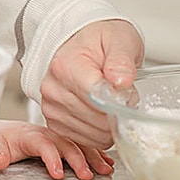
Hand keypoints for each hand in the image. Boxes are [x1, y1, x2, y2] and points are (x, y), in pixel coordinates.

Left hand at [0, 120, 114, 179]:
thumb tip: (0, 161)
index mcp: (28, 135)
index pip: (43, 144)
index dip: (51, 158)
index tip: (58, 174)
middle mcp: (45, 133)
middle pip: (65, 143)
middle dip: (78, 159)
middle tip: (88, 176)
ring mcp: (55, 136)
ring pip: (77, 144)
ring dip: (92, 156)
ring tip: (105, 170)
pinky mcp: (61, 141)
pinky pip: (80, 145)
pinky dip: (95, 153)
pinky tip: (107, 162)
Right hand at [40, 19, 143, 149]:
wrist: (82, 43)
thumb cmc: (100, 41)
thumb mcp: (119, 40)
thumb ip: (121, 60)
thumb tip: (121, 82)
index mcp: (66, 66)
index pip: (97, 100)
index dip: (120, 102)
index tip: (128, 92)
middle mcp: (53, 89)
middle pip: (96, 120)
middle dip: (117, 114)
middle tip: (121, 96)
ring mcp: (51, 107)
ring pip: (93, 135)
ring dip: (109, 126)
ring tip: (109, 103)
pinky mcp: (54, 122)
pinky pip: (84, 140)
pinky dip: (99, 133)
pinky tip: (101, 116)